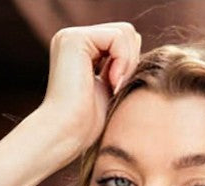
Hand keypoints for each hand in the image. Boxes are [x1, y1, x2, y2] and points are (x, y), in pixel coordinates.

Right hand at [39, 22, 142, 162]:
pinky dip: (123, 60)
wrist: (66, 134)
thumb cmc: (87, 124)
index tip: (119, 88)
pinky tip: (113, 82)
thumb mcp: (110, 88)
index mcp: (80, 50)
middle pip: (126, 32)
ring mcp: (72, 36)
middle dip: (131, 60)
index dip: (131, 63)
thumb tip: (138, 42)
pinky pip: (117, 37)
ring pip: (125, 32)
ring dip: (128, 63)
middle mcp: (74, 38)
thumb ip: (120, 65)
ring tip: (115, 86)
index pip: (122, 40)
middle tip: (119, 86)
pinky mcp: (75, 39)